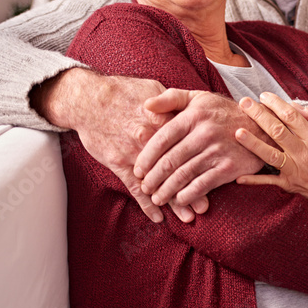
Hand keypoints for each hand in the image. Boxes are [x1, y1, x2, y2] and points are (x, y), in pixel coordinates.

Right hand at [30, 68, 204, 222]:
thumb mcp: (154, 89)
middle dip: (192, 189)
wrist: (90, 98)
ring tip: (189, 217)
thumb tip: (195, 110)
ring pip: (159, 184)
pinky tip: (158, 218)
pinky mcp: (118, 163)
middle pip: (177, 169)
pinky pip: (134, 189)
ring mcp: (135, 155)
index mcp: (164, 121)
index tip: (217, 176)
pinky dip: (146, 204)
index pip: (189, 147)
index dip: (203, 163)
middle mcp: (152, 141)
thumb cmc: (125, 91)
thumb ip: (175, 102)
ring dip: (173, 202)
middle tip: (205, 207)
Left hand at [136, 89, 270, 208]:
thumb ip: (171, 98)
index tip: (138, 170)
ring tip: (158, 197)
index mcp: (194, 116)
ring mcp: (217, 152)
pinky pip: (202, 186)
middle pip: (169, 161)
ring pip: (183, 176)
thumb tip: (145, 105)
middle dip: (153, 179)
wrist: (261, 127)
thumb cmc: (223, 112)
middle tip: (145, 188)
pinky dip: (187, 196)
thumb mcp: (199, 97)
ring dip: (166, 191)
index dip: (146, 158)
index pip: (161, 139)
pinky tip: (179, 200)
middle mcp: (205, 133)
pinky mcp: (229, 168)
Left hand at [234, 93, 307, 219]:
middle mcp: (304, 153)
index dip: (276, 104)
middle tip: (244, 103)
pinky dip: (255, 181)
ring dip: (253, 143)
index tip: (263, 95)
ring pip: (271, 155)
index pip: (292, 116)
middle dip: (259, 115)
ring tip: (238, 132)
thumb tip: (295, 106)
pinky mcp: (290, 185)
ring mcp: (296, 170)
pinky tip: (239, 177)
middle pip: (277, 131)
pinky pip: (270, 182)